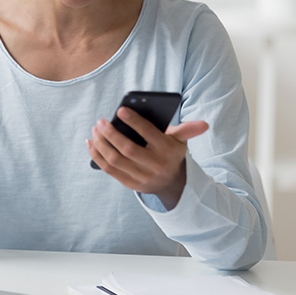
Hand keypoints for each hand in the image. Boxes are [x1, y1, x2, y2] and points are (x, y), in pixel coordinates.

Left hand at [87, 107, 207, 208]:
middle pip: (128, 149)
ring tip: (95, 130)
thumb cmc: (171, 152)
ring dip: (101, 144)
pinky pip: (109, 170)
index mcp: (167, 151)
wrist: (173, 183)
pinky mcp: (130, 184)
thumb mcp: (181, 140)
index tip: (120, 110)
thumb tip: (204, 124)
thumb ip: (188, 129)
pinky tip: (91, 143)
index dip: (134, 122)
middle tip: (100, 121)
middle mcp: (154, 166)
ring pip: (115, 160)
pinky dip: (97, 156)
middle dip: (111, 134)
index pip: (149, 134)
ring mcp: (141, 177)